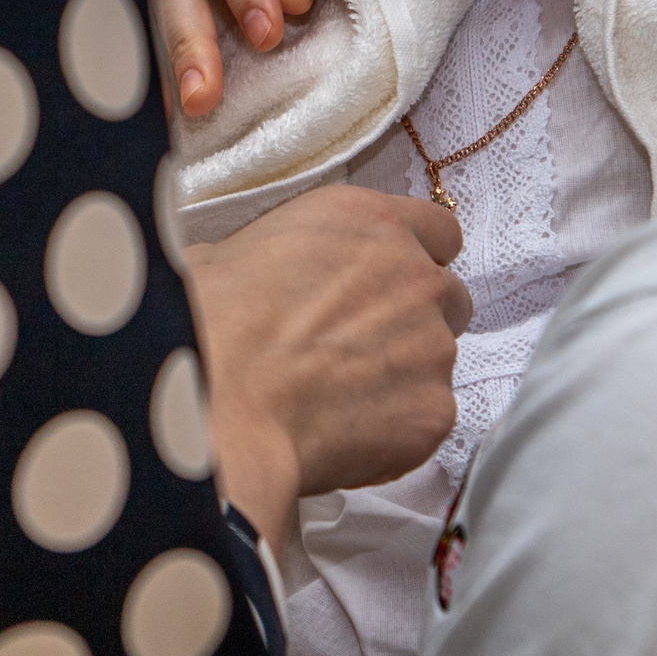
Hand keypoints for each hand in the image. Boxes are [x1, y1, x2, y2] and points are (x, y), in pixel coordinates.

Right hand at [183, 185, 471, 554]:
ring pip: (436, 361)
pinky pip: (426, 418)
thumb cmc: (209, 324)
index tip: (387, 284)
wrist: (221, 405)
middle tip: (358, 348)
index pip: (438, 231)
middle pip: (447, 296)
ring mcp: (433, 345)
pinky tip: (340, 433)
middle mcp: (415, 275)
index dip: (414, 259)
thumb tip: (251, 273)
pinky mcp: (434, 410)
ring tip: (337, 400)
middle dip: (414, 321)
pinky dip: (394, 430)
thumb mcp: (224, 253)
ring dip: (402, 376)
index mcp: (368, 222)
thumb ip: (276, 255)